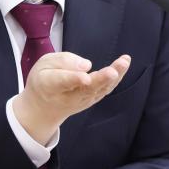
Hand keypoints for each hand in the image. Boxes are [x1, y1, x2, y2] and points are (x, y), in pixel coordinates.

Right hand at [13, 52, 130, 144]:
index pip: (63, 81)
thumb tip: (86, 65)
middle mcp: (69, 96)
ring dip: (113, 77)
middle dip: (100, 79)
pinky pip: (105, 88)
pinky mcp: (92, 99)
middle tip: (112, 71)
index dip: (74, 79)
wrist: (44, 107)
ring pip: (99, 89)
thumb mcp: (44, 64)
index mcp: (50, 85)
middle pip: (86, 88)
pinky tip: (123, 63)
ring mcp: (83, 101)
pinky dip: (116, 77)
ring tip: (124, 62)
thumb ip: (63, 61)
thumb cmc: (44, 80)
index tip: (85, 77)